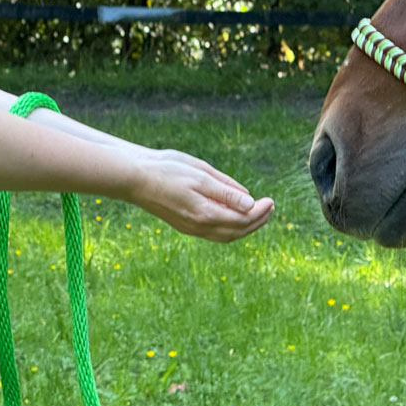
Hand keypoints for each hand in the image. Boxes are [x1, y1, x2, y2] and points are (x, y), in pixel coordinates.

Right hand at [128, 149, 273, 241]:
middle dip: (257, 222)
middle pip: (236, 231)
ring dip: (245, 227)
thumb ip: (226, 191)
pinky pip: (214, 233)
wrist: (135, 176)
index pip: (242, 219)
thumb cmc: (168, 170)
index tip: (270, 201)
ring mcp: (190, 228)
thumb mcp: (201, 175)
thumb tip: (251, 204)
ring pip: (225, 235)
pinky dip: (230, 228)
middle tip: (270, 207)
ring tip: (258, 213)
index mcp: (205, 213)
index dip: (260, 212)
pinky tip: (234, 216)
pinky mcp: (184, 225)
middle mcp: (199, 226)